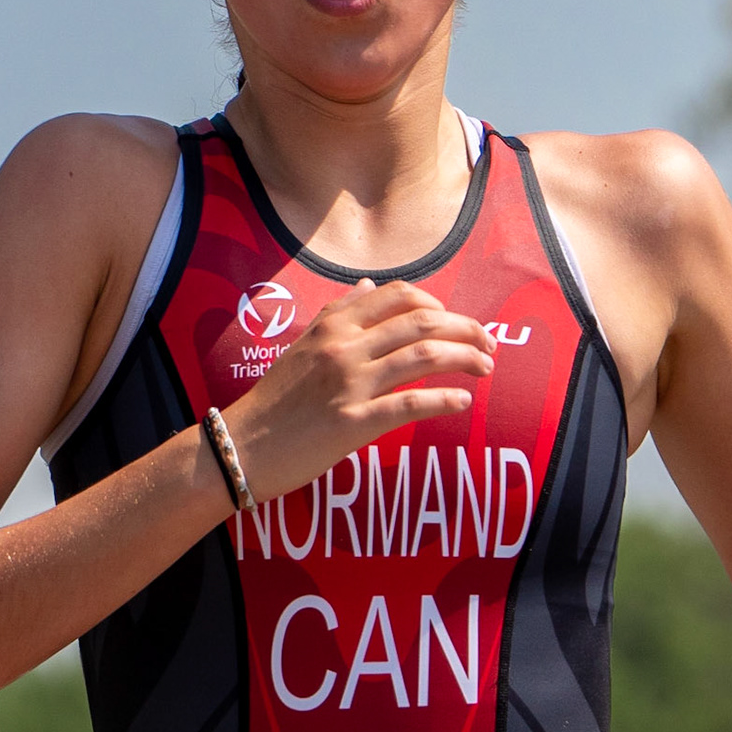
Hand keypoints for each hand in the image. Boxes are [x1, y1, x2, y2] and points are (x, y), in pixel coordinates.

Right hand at [221, 278, 495, 501]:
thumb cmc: (275, 399)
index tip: (455, 320)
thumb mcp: (302, 344)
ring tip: (486, 368)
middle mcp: (344, 347)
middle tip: (489, 343)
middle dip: (465, 329)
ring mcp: (350, 384)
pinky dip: (445, 398)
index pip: (398, 296)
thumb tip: (368, 286)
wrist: (242, 445)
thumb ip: (338, 313)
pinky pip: (411, 403)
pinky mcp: (354, 423)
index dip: (437, 304)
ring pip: (424, 356)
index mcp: (334, 325)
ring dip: (465, 358)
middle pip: (422, 323)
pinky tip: (464, 401)